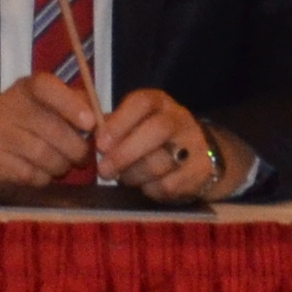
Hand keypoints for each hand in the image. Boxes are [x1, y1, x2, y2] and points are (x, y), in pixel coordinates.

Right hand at [0, 72, 99, 196]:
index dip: (71, 105)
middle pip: (51, 128)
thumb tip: (106, 121)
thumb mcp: (53, 109)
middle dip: (76, 148)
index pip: (46, 87)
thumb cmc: (33, 127)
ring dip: (61, 165)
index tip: (91, 123)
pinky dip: (43, 178)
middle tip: (83, 157)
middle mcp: (7, 105)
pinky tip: (43, 174)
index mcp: (26, 88)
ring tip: (63, 165)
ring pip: (43, 154)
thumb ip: (80, 108)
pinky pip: (28, 174)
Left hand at [92, 86, 236, 204]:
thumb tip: (89, 135)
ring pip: (159, 163)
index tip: (100, 143)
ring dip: (134, 175)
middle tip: (104, 170)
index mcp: (160, 102)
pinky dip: (150, 189)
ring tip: (123, 178)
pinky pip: (168, 185)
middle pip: (155, 131)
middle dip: (124, 153)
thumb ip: (113, 126)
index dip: (119, 122)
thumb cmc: (155, 138)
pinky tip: (145, 186)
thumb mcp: (137, 123)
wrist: (202, 154)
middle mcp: (179, 118)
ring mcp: (194, 144)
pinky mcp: (200, 171)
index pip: (142, 102)